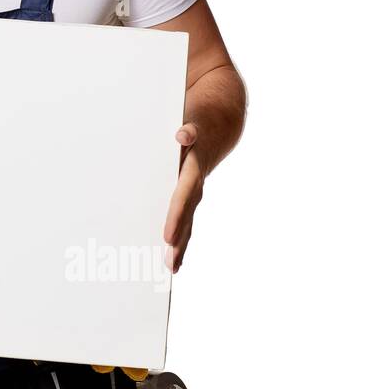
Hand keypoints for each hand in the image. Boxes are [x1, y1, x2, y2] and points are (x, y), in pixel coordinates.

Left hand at [162, 122, 202, 272]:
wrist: (222, 122)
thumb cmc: (202, 123)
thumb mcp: (196, 122)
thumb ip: (189, 130)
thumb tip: (182, 135)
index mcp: (194, 169)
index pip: (182, 196)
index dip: (175, 216)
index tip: (167, 238)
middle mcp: (195, 182)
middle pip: (186, 215)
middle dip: (180, 240)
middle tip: (171, 265)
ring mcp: (195, 188)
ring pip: (187, 219)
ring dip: (181, 241)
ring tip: (173, 266)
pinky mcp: (191, 190)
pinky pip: (184, 213)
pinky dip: (180, 231)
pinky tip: (173, 248)